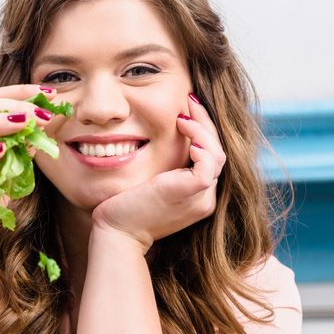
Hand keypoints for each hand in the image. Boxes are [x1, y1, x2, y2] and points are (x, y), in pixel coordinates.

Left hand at [91, 97, 225, 251]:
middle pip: (217, 152)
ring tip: (183, 115)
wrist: (116, 233)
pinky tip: (185, 134)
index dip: (202, 131)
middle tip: (189, 100)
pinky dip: (201, 146)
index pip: (210, 156)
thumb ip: (165, 166)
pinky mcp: (190, 194)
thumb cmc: (124, 209)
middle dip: (205, 123)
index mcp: (197, 196)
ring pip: (217, 155)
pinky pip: (207, 165)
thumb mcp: (150, 182)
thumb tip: (164, 135)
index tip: (186, 110)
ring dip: (202, 130)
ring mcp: (200, 199)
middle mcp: (204, 199)